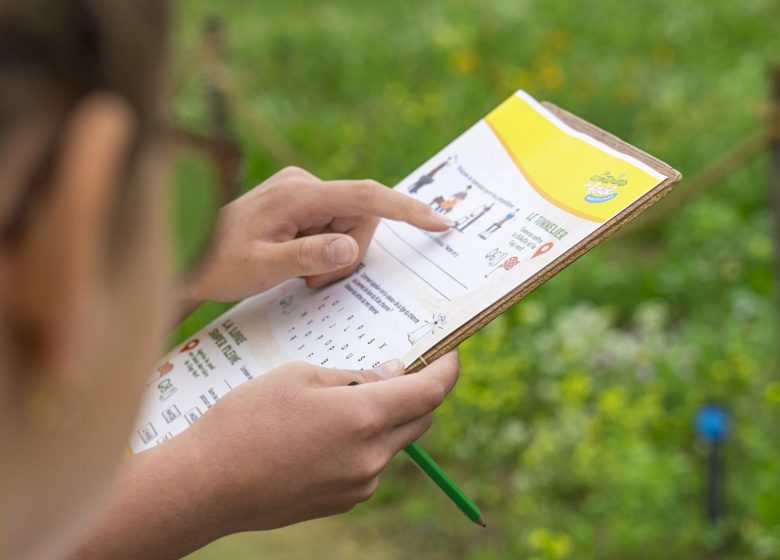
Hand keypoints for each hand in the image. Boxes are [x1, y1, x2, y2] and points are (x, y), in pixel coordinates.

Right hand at [180, 351, 458, 533]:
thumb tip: (393, 374)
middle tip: (388, 370)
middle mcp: (371, 456)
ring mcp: (359, 484)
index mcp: (364, 416)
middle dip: (415, 392)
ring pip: (393, 442)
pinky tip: (321, 435)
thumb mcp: (300, 376)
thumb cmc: (247, 419)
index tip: (451, 353)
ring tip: (335, 404)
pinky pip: (370, 465)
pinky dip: (363, 444)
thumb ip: (355, 375)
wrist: (206, 484)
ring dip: (383, 419)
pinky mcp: (343, 501)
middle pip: (420, 418)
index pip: (430, 391)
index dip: (447, 369)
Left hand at [182, 166, 453, 302]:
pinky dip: (326, 250)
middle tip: (314, 282)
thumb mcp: (261, 268)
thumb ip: (306, 257)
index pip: (366, 196)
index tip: (439, 223)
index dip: (406, 209)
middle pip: (361, 217)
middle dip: (348, 253)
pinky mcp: (301, 203)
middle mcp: (304, 185)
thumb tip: (350, 248)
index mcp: (297, 195)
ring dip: (335, 256)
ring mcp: (302, 192)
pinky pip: (335, 225)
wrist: (188, 255)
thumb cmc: (218, 263)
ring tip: (301, 276)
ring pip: (350, 225)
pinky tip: (298, 265)